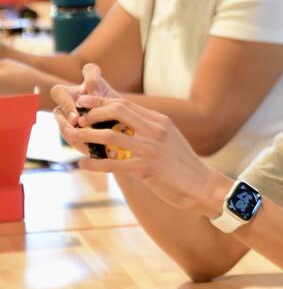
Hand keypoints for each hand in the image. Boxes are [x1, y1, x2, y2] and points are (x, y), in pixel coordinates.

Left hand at [52, 64, 227, 212]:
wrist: (203, 186)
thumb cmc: (184, 165)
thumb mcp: (170, 139)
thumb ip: (150, 129)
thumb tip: (125, 125)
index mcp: (161, 121)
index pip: (126, 104)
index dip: (100, 102)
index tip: (84, 103)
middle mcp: (155, 131)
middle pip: (117, 110)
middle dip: (92, 113)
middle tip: (78, 120)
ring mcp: (150, 150)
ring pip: (110, 136)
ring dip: (86, 136)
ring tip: (73, 137)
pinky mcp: (146, 169)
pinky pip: (112, 164)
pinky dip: (93, 164)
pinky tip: (83, 164)